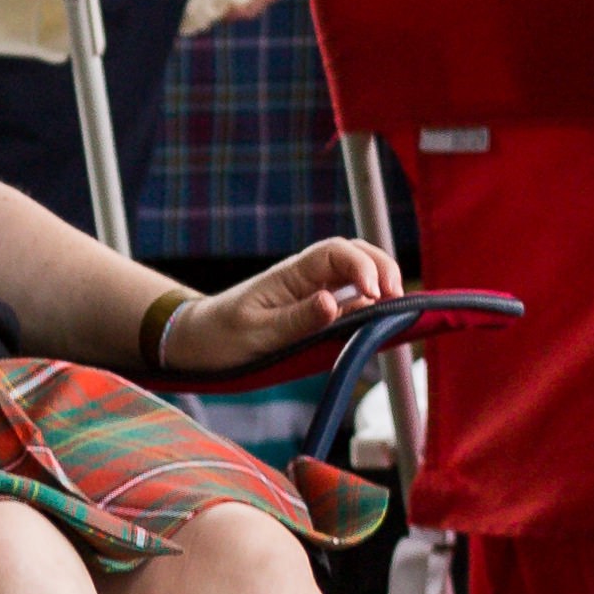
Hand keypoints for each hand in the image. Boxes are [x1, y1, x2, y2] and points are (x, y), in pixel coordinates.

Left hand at [157, 234, 401, 380]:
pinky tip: (380, 320)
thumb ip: (298, 320)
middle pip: (356, 253)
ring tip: (396, 310)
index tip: (375, 295)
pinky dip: (371, 305)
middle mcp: (306, 277)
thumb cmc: (221, 336)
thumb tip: (335, 303)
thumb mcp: (257, 333)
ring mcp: (313, 291)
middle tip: (397, 299)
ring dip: (382, 284)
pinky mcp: (316, 310)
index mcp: (289, 274)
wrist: (197, 342)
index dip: (363, 266)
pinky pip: (350, 299)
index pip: (336, 251)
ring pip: (358, 274)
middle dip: (383, 268)